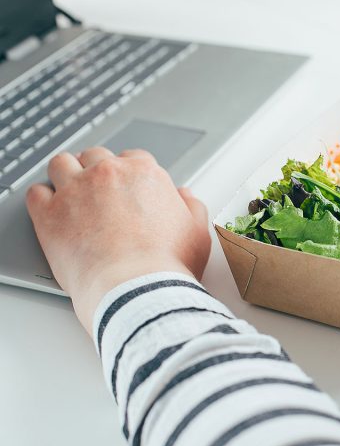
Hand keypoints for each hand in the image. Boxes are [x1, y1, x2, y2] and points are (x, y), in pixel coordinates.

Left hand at [26, 148, 210, 331]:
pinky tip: (52, 213)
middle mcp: (109, 173)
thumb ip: (192, 207)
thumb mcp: (197, 233)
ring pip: (61, 164)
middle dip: (97, 170)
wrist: (137, 288)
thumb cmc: (169, 264)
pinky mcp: (49, 213)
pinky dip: (43, 200)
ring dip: (66, 175)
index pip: (133, 158)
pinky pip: (36, 192)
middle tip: (99, 193)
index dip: (129, 174)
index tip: (127, 189)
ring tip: (70, 195)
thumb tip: (184, 196)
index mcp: (144, 174)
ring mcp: (76, 190)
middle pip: (96, 156)